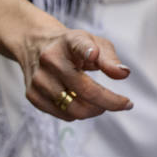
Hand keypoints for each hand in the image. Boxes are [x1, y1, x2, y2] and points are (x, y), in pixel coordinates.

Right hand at [17, 27, 133, 120]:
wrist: (35, 45)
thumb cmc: (71, 47)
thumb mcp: (92, 42)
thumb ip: (109, 58)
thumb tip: (123, 74)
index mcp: (68, 42)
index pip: (78, 45)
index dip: (87, 51)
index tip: (93, 54)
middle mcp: (50, 59)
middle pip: (85, 90)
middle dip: (110, 102)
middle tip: (123, 104)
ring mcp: (39, 79)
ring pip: (74, 109)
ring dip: (95, 111)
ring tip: (102, 104)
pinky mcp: (32, 95)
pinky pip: (64, 115)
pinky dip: (79, 114)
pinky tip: (83, 104)